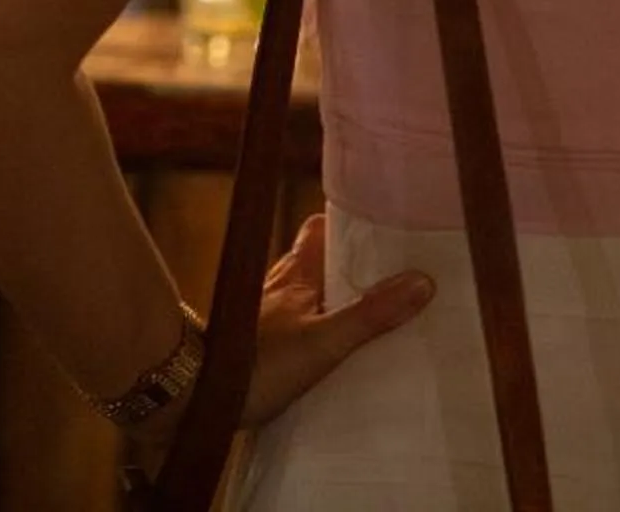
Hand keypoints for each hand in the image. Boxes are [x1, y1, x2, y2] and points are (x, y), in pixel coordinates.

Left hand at [242, 214, 432, 427]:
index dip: (346, 224)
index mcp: (295, 274)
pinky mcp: (255, 343)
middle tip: (388, 279)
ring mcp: (262, 314)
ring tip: (369, 316)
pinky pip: (293, 325)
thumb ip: (370, 314)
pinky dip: (313, 328)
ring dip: (331, 299)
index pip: (319, 229)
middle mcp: (276, 285)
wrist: (197, 395)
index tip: (381, 229)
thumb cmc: (259, 364)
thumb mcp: (325, 342)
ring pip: (303, 294)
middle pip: (315, 262)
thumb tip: (422, 281)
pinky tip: (329, 351)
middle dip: (347, 267)